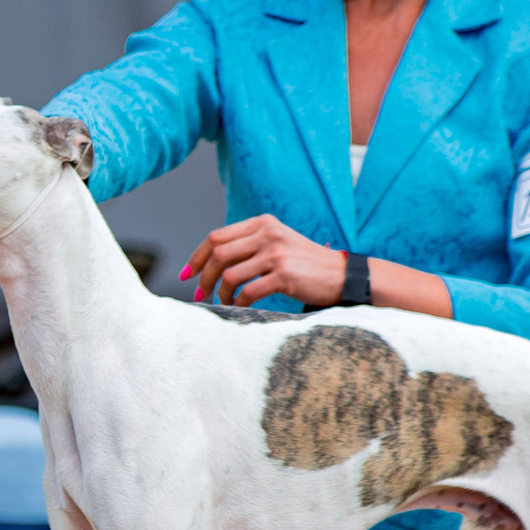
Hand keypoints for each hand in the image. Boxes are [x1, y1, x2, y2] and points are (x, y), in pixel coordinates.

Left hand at [183, 214, 349, 307]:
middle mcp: (268, 233)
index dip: (197, 256)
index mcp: (263, 223)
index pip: (216, 236)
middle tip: (201, 293)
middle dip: (205, 277)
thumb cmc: (306, 264)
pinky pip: (248, 292)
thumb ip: (250, 244)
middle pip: (219, 254)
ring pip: (230, 275)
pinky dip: (239, 302)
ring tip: (225, 302)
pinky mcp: (284, 275)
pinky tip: (240, 307)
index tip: (188, 274)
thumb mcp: (278, 242)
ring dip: (222, 293)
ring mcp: (276, 253)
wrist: (342, 275)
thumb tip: (213, 262)